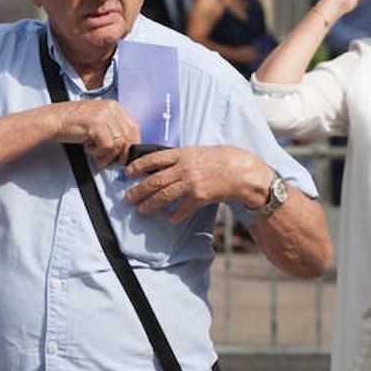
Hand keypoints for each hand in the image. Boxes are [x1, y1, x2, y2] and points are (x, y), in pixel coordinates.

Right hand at [50, 100, 139, 167]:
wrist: (53, 120)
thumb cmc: (72, 122)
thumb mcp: (97, 120)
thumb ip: (112, 128)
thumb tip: (126, 146)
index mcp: (114, 106)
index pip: (133, 128)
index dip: (131, 145)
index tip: (124, 155)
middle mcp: (111, 109)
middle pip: (128, 137)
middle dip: (121, 153)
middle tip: (110, 160)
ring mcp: (104, 116)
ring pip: (118, 144)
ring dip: (106, 155)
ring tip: (94, 154)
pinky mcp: (96, 125)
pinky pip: (107, 147)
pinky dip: (97, 153)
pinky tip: (87, 148)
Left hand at [124, 146, 267, 222]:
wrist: (242, 170)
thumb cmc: (221, 158)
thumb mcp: (198, 151)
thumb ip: (180, 158)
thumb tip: (161, 165)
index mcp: (182, 154)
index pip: (153, 159)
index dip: (138, 166)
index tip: (128, 173)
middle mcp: (184, 168)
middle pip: (155, 180)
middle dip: (138, 190)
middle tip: (128, 198)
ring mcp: (192, 183)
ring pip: (164, 195)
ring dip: (150, 204)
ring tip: (141, 210)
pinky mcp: (201, 197)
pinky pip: (183, 208)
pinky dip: (175, 215)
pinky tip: (169, 219)